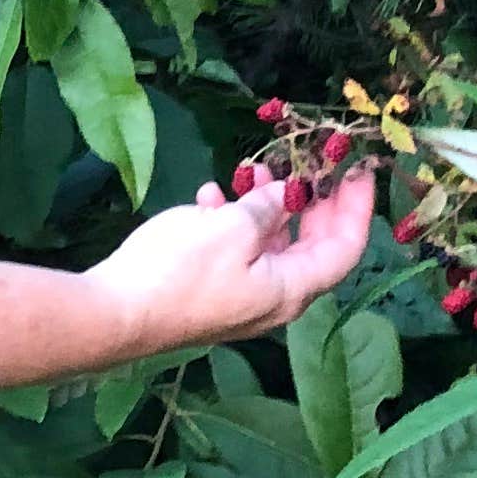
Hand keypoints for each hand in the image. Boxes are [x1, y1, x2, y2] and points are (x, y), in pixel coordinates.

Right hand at [92, 165, 379, 359]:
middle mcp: (273, 299)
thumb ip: (268, 207)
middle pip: (311, 247)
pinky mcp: (210, 292)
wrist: (118, 314)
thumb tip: (287, 194)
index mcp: (290, 289)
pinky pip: (235, 251)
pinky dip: (231, 220)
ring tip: (255, 170)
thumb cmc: (179, 272)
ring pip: (270, 245)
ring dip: (268, 205)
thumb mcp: (232, 227)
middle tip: (314, 163)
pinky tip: (209, 196)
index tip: (358, 171)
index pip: (345, 249)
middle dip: (314, 201)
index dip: (357, 208)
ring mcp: (241, 298)